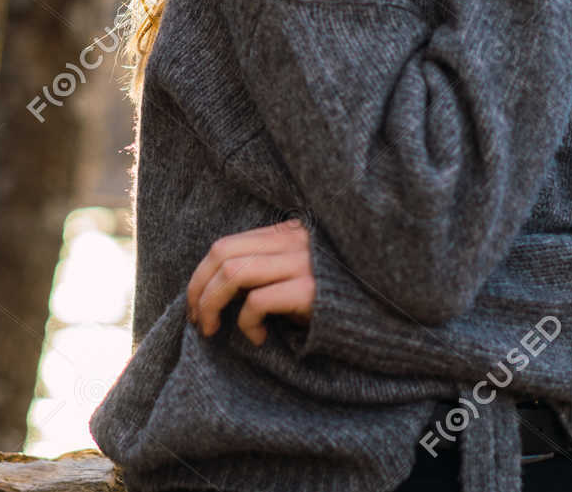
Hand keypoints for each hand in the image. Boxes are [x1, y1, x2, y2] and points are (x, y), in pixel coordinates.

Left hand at [185, 218, 314, 345]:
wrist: (376, 317)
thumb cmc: (326, 302)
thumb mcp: (291, 277)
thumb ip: (260, 270)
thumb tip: (214, 288)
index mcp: (285, 233)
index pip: (226, 245)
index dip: (201, 275)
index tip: (195, 305)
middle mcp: (293, 240)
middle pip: (222, 253)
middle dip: (198, 288)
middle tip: (196, 320)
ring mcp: (301, 263)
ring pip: (232, 272)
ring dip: (211, 304)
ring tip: (213, 329)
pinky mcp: (309, 290)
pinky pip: (258, 301)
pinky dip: (247, 323)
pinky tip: (258, 337)